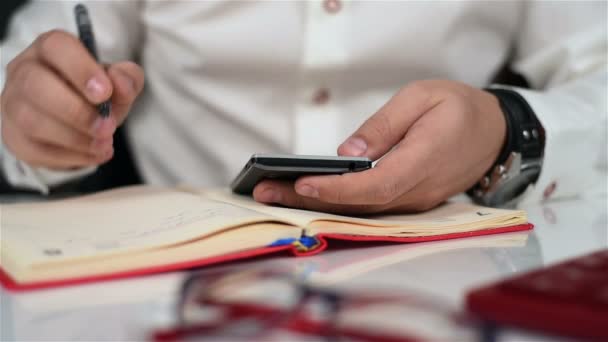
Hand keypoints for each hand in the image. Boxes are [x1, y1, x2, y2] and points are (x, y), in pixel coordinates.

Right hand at [0, 29, 143, 169]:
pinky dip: (71, 156)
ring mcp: (13, 103)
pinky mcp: (14, 135)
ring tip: (105, 144)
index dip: (81, 69)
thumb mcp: (118, 84)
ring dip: (75, 137)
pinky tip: (95, 154)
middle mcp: (24, 70)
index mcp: (50, 49)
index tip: (105, 93)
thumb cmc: (96, 96)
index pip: (56, 46)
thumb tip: (122, 83)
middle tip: (108, 127)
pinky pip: (36, 149)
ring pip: (32, 120)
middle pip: (35, 84)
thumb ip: (126, 79)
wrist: (79, 124)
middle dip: (76, 111)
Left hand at [253, 80, 505, 213]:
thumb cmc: (458, 108)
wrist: (494, 133)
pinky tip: (307, 195)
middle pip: (360, 205)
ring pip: (361, 211)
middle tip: (265, 192)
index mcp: (424, 159)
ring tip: (274, 193)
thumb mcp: (422, 97)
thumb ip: (385, 126)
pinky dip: (336, 204)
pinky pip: (370, 208)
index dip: (339, 189)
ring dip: (317, 205)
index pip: (376, 185)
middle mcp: (418, 190)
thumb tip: (347, 153)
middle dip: (310, 201)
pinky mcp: (409, 202)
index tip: (303, 184)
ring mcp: (415, 201)